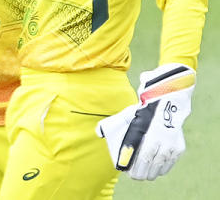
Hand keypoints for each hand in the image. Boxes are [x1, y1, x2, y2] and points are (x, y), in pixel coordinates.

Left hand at [96, 63, 194, 180]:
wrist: (167, 100)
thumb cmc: (142, 110)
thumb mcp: (125, 114)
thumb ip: (111, 124)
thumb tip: (98, 132)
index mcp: (142, 132)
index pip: (136, 155)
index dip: (130, 165)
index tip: (125, 171)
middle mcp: (156, 139)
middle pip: (147, 162)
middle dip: (139, 172)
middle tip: (134, 176)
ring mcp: (169, 143)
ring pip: (159, 164)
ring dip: (151, 172)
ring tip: (145, 176)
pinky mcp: (178, 146)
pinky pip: (170, 162)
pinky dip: (163, 168)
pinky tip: (157, 171)